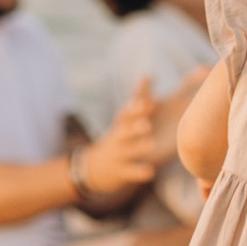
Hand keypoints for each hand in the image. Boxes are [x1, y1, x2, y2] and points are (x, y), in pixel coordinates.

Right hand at [78, 83, 160, 204]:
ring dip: (138, 146)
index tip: (146, 87)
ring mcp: (118, 153)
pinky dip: (138, 172)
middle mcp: (118, 136)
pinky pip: (129, 171)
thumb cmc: (120, 136)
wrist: (95, 167)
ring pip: (128, 149)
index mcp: (122, 122)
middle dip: (135, 121)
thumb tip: (149, 73)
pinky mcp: (119, 171)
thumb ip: (141, 98)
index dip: (136, 102)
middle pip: (125, 127)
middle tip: (148, 115)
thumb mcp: (126, 118)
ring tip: (151, 143)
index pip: (128, 109)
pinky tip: (150, 172)